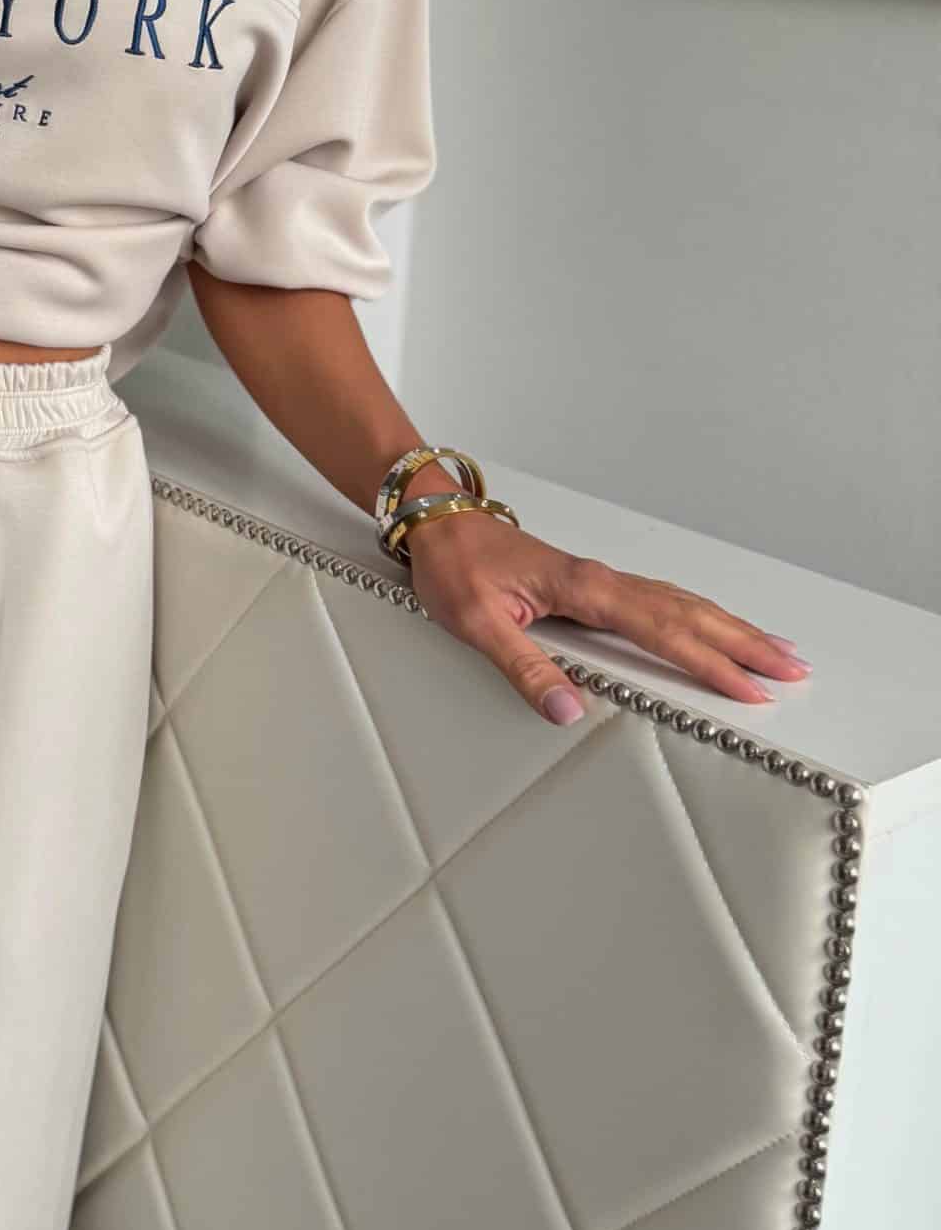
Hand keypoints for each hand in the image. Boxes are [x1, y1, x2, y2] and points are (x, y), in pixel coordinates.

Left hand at [402, 508, 812, 726]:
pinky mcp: (591, 583)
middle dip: (742, 642)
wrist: (435, 520)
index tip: (751, 688)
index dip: (707, 661)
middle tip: (794, 670)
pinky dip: (696, 614)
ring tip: (776, 649)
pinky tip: (712, 625)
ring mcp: (599, 579)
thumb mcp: (474, 622)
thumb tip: (568, 708)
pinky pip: (659, 599)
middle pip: (687, 613)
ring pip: (680, 602)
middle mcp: (601, 580)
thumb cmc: (452, 567)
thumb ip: (522, 666)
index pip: (659, 630)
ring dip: (729, 626)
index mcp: (582, 587)